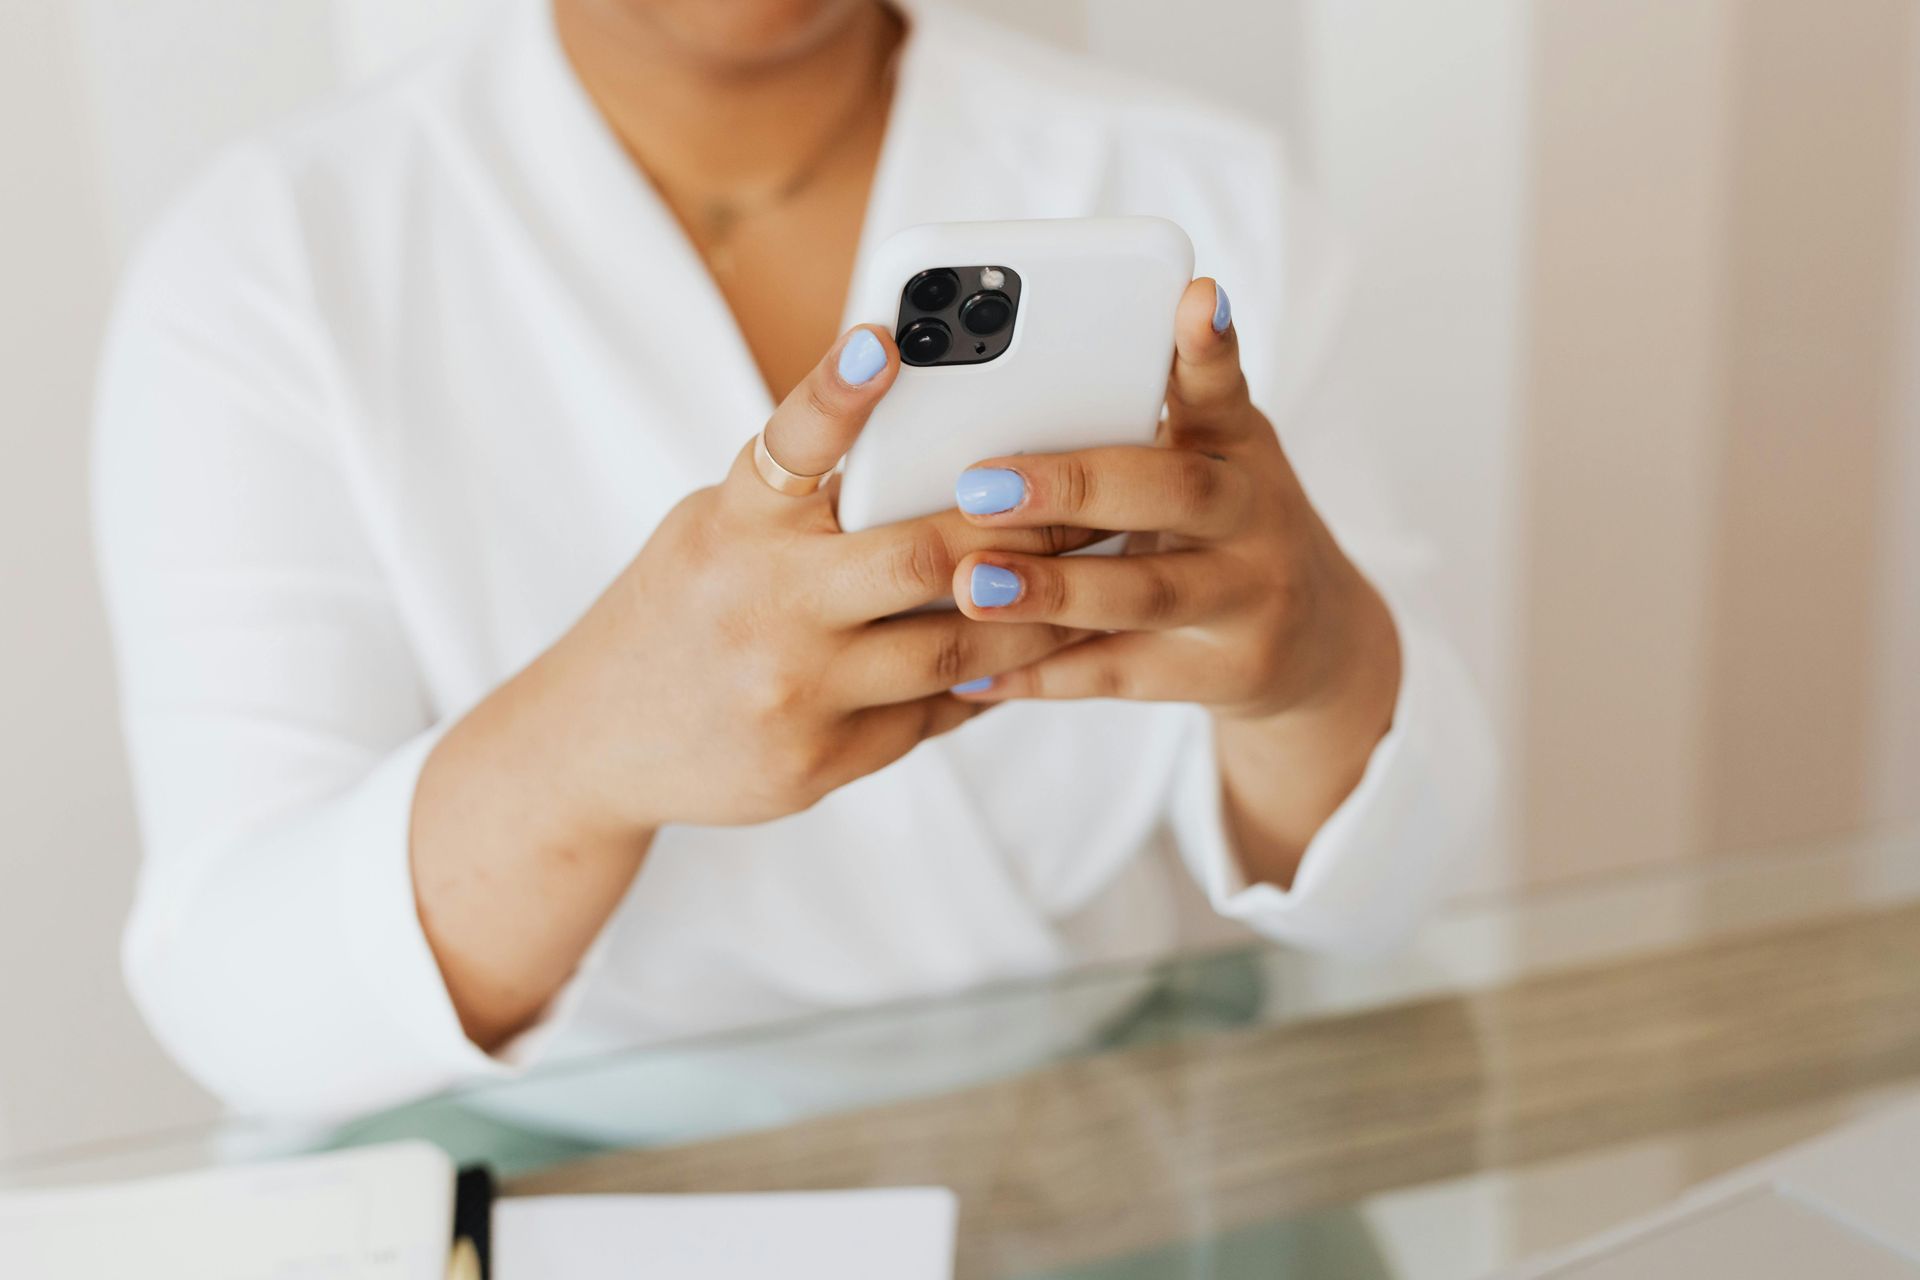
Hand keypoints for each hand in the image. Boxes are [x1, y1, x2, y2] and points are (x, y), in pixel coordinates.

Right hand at [537, 324, 1092, 829]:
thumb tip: (934, 454)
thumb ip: (805, 500)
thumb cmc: (678, 608)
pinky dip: (989, 680)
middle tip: (1093, 500)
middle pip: (921, 556)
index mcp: (733, 526)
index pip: (789, 443)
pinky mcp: (819, 761)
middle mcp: (762, 604)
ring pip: (956, 648)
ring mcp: (793, 692)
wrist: (596, 742)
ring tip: (1093, 582)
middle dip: (1021, 527)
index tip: (885, 339)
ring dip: (1036, 614)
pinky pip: (934, 713)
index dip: (837, 390)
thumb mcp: (716, 529)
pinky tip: (1035, 654)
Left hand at [944, 279, 1400, 879]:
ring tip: (971, 585)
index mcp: (1238, 445)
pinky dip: (1042, 675)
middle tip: (980, 484)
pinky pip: (1120, 674)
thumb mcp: (1208, 457)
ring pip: (1144, 592)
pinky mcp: (1223, 673)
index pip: (1222, 386)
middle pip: (1171, 491)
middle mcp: (1254, 515)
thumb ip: (1139, 418)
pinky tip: (974, 674)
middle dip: (1073, 487)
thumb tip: (1004, 385)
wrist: (1312, 642)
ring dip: (1053, 591)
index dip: (1208, 346)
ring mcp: (1247, 599)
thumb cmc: (1221, 524)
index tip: (1194, 296)